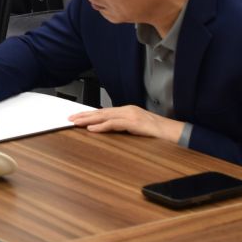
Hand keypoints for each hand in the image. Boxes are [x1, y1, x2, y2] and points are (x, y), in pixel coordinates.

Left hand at [68, 104, 183, 142]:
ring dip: (88, 119)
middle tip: (70, 118)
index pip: (104, 111)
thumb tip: (109, 129)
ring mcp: (130, 115)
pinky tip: (92, 129)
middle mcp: (126, 110)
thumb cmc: (155, 131)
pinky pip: (114, 124)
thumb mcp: (136, 127)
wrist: (171, 131)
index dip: (89, 114)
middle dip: (84, 115)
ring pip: (104, 116)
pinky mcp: (133, 122)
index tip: (77, 117)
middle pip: (101, 112)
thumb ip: (123, 126)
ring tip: (76, 122)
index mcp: (126, 110)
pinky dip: (101, 126)